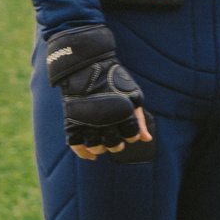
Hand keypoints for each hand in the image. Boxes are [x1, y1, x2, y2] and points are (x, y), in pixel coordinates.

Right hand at [43, 24, 148, 157]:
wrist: (86, 65)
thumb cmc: (113, 79)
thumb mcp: (132, 95)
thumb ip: (139, 118)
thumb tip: (146, 139)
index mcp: (124, 112)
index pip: (132, 135)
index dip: (132, 136)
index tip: (129, 132)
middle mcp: (106, 119)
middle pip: (114, 145)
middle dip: (117, 145)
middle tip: (115, 140)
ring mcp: (88, 120)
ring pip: (96, 146)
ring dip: (101, 149)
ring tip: (103, 143)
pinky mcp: (72, 119)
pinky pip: (75, 143)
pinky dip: (82, 152)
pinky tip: (89, 154)